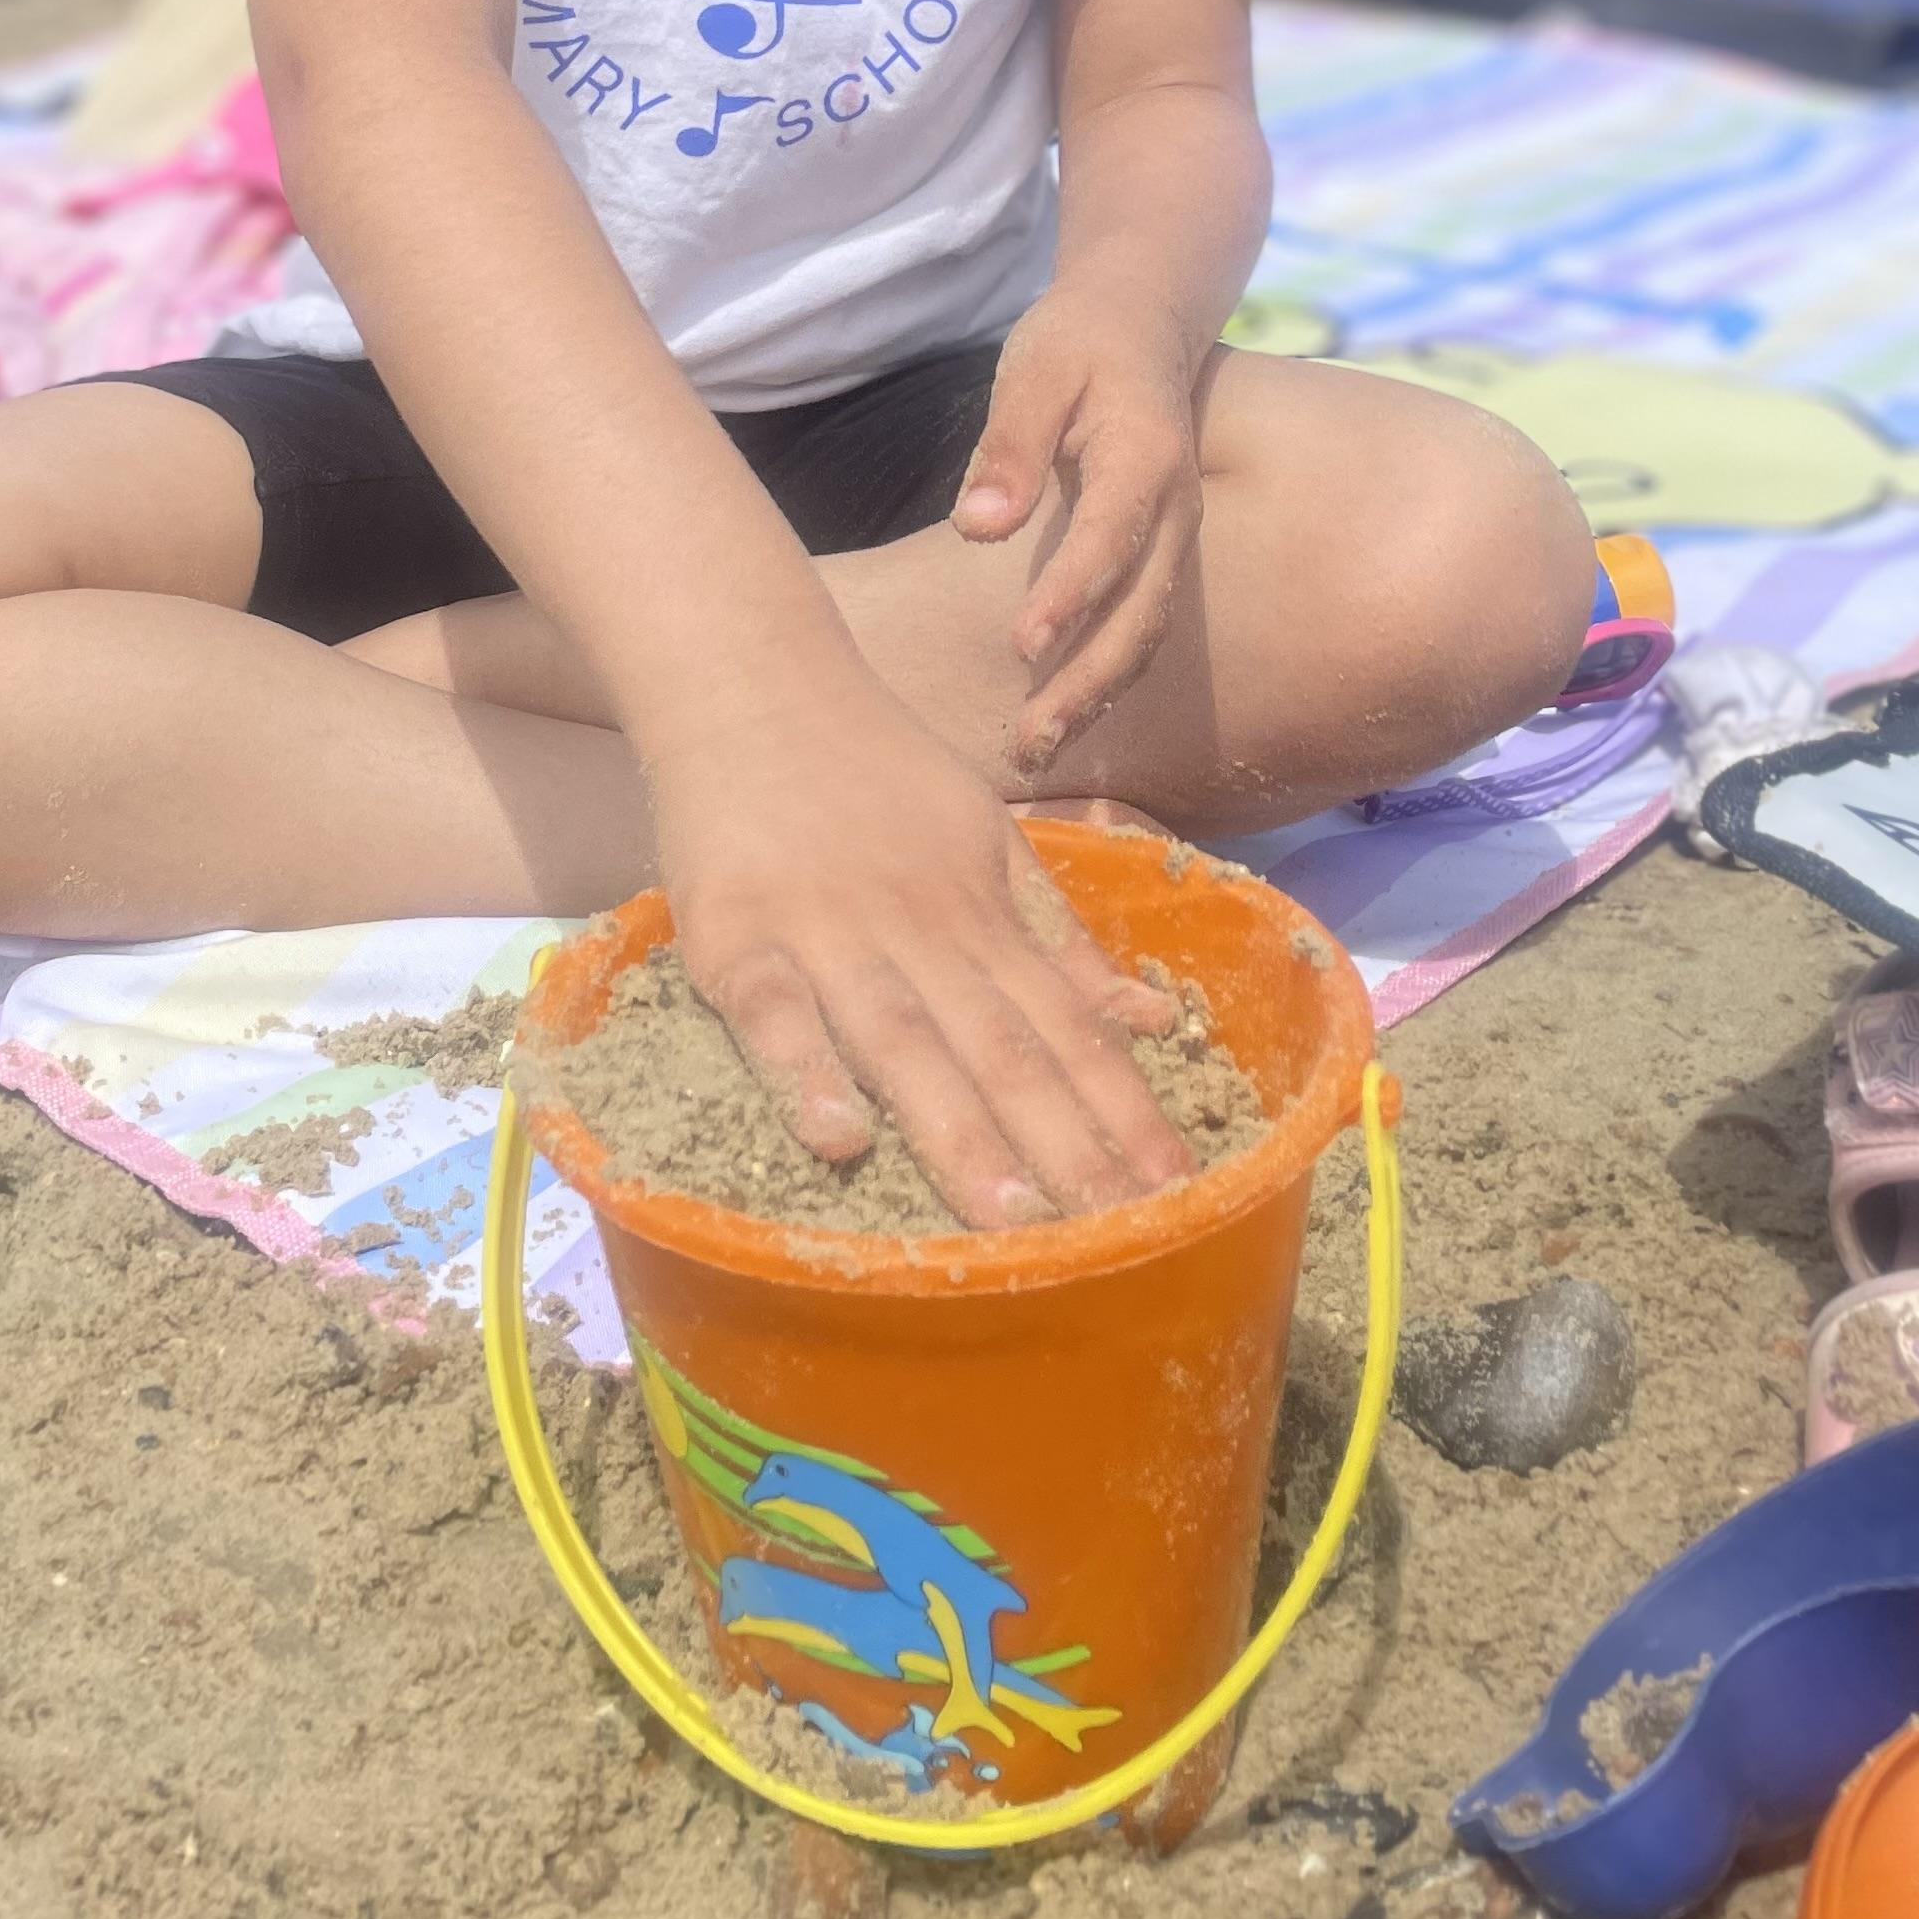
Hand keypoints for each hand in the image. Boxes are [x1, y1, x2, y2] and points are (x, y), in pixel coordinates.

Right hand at [646, 665, 1190, 1233]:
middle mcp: (921, 928)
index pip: (1069, 1024)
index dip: (1125, 1109)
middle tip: (1123, 1241)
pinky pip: (774, 1012)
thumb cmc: (873, 772)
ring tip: (1014, 1224)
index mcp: (983, 912)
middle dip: (1066, 1147)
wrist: (752, 677)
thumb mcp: (986, 837)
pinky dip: (805, 1072)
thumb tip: (1151, 1018)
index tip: (1181, 1192)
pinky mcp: (736, 935)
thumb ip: (1058, 937)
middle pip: (1003, 1047)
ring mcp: (826, 932)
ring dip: (960, 1132)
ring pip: (905, 1040)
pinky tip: (839, 1141)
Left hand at [953, 288, 1205, 773]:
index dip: (1070, 596)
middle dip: (1088, 681)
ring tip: (1036, 748)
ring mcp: (1176, 537)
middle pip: (1140, 610)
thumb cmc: (1080, 341)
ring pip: (1145, 630)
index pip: (1110, 538)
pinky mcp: (1159, 554)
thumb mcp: (1034, 369)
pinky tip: (1062, 714)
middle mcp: (1176, 509)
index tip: (1025, 649)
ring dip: (1097, 694)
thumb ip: (1009, 445)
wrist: (1146, 320)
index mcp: (1147, 457)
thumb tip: (978, 529)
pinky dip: (1107, 675)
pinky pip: (1140, 624)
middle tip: (1029, 740)